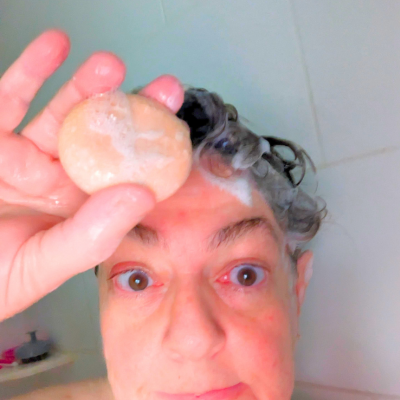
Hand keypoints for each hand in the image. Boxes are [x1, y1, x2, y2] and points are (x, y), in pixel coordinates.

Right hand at [0, 30, 184, 320]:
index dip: (152, 150)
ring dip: (86, 85)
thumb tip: (144, 193)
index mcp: (85, 207)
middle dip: (132, 110)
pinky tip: (55, 46)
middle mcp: (63, 178)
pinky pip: (10, 100)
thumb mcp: (46, 264)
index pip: (125, 174)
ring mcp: (28, 155)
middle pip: (103, 138)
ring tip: (111, 64)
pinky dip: (30, 71)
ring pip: (63, 113)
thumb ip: (94, 233)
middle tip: (165, 88)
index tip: (176, 125)